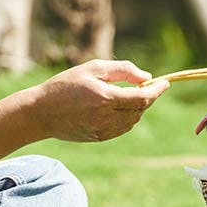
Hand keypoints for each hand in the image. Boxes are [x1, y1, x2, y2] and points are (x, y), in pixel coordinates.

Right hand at [27, 59, 169, 142]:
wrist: (41, 112)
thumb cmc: (65, 85)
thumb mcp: (93, 69)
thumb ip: (123, 70)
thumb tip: (147, 77)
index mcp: (106, 98)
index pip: (143, 97)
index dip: (157, 90)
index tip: (165, 83)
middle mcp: (107, 117)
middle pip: (140, 109)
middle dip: (148, 97)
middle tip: (146, 86)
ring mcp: (104, 130)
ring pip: (133, 120)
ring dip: (138, 108)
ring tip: (130, 95)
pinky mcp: (100, 137)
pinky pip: (123, 128)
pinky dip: (128, 118)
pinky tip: (119, 108)